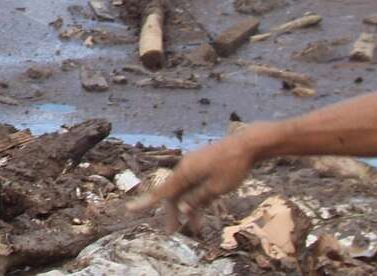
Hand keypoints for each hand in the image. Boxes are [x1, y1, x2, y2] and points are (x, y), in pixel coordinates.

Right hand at [126, 132, 259, 231]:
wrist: (247, 144)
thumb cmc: (232, 166)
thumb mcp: (216, 188)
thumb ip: (197, 198)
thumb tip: (181, 208)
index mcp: (184, 173)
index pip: (161, 192)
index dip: (145, 203)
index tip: (129, 209)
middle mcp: (185, 169)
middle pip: (173, 193)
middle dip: (172, 213)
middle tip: (171, 231)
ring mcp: (194, 167)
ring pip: (185, 191)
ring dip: (188, 209)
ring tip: (195, 228)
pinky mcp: (203, 167)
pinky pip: (195, 186)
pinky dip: (197, 199)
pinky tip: (202, 212)